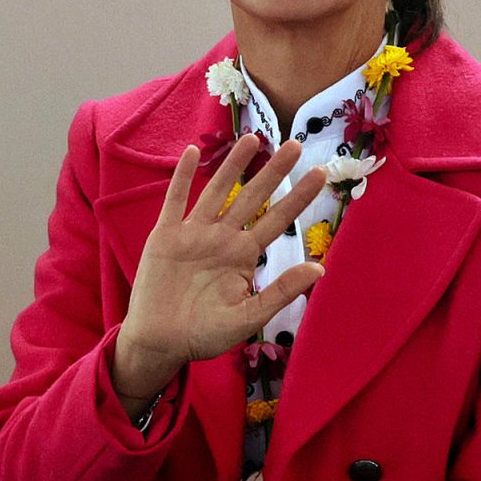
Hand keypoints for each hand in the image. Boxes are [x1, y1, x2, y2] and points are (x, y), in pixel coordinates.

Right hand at [112, 135, 325, 408]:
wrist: (160, 341)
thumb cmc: (204, 334)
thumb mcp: (248, 318)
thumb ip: (280, 292)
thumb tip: (319, 268)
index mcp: (243, 256)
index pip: (277, 220)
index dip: (297, 197)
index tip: (320, 174)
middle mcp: (222, 238)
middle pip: (252, 198)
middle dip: (273, 172)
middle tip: (295, 144)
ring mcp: (193, 234)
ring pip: (216, 190)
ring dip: (233, 165)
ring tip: (252, 138)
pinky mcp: (165, 236)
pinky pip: (175, 201)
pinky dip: (184, 177)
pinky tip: (193, 152)